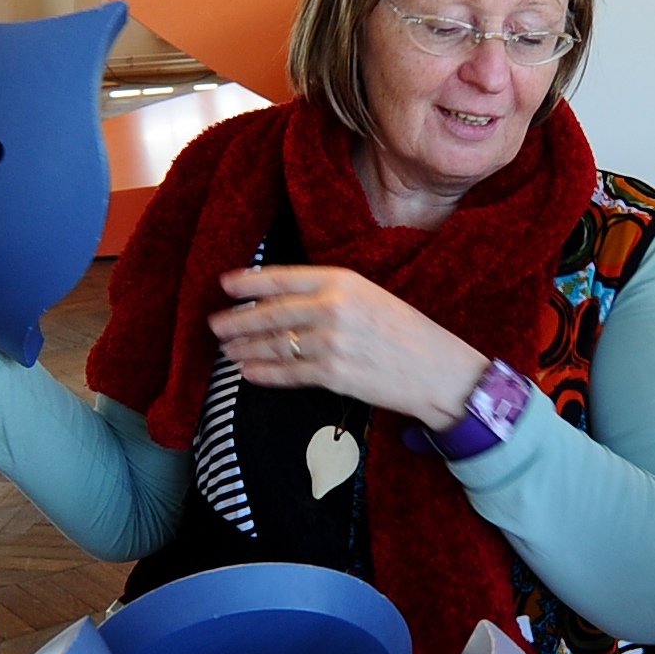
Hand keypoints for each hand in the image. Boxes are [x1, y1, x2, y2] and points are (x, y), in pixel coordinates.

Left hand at [211, 265, 489, 428]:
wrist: (440, 371)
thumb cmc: (408, 333)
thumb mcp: (371, 296)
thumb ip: (331, 294)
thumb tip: (285, 301)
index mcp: (343, 280)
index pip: (283, 278)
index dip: (249, 282)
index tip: (225, 284)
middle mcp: (333, 307)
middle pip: (271, 314)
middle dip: (238, 320)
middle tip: (215, 325)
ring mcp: (332, 342)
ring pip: (275, 345)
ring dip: (245, 348)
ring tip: (227, 349)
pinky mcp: (333, 375)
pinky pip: (288, 374)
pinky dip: (263, 373)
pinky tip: (247, 371)